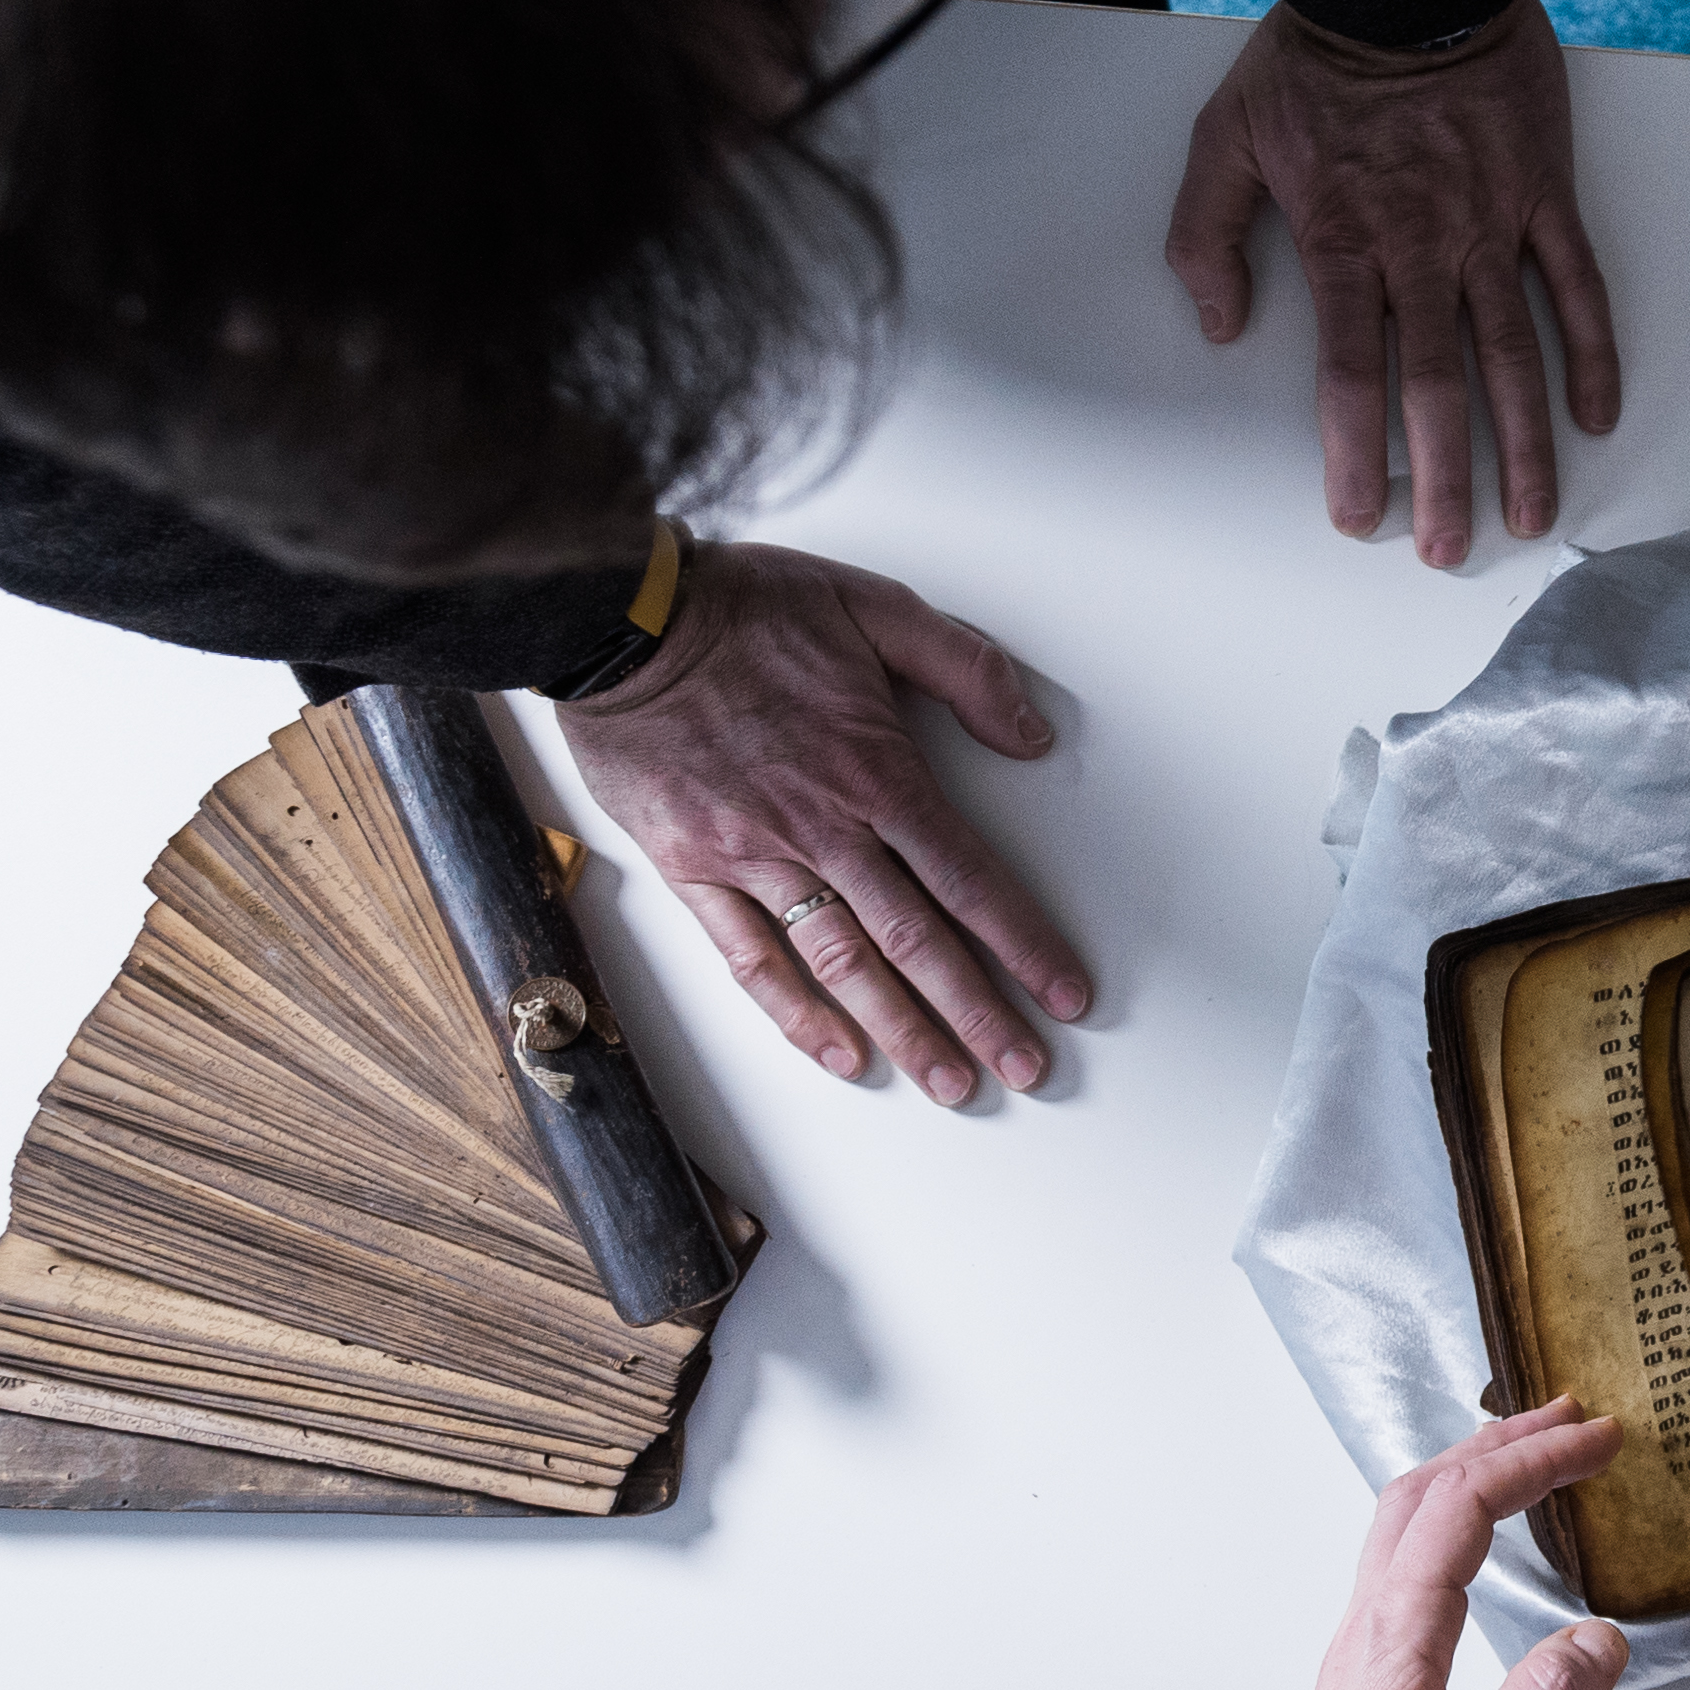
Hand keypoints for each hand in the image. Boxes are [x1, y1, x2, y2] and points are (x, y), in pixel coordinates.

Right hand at [558, 540, 1088, 1103]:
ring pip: (844, 963)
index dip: (1023, 944)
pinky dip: (796, 1013)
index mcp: (877, 772)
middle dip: (979, 1013)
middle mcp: (825, 828)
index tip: (1064, 995)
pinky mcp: (696, 871)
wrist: (625, 620)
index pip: (970, 879)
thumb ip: (965, 669)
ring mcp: (756, 857)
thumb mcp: (876, 607)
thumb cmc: (747, 610)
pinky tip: (840, 1053)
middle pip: (918, 940)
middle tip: (1026, 1066)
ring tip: (951, 1083)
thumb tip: (1032, 735)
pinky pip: (751, 958)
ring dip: (902, 1030)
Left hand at [1164, 0, 1621, 570]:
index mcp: (1343, 242)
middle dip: (1445, 478)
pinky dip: (1591, 350)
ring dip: (1525, 441)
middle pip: (1436, 386)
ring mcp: (1491, 224)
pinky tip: (1595, 412)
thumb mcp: (1225, 135)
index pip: (1348, 375)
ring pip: (1513, 353)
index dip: (1355, 454)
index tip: (1361, 517)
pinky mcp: (1544, 193)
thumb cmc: (1312, 57)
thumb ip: (1206, 235)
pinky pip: (1575, 284)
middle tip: (1451, 549)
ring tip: (1535, 512)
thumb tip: (1220, 325)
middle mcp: (1422, 247)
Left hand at [1197, 1401, 1634, 1689]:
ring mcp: (1364, 1675)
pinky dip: (1459, 1544)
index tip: (1601, 1436)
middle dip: (1498, 1445)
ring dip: (1471, 1485)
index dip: (1532, 1459)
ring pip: (1408, 1540)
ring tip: (1533, 1466)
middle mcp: (1366, 1644)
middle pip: (1420, 1501)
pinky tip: (1489, 1575)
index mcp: (1388, 1645)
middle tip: (1571, 1419)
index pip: (1459, 1509)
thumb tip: (1603, 1636)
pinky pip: (1414, 1589)